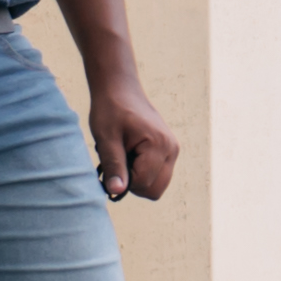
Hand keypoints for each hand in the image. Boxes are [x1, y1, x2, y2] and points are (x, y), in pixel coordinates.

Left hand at [85, 65, 180, 202]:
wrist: (120, 89)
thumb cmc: (110, 110)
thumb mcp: (106, 139)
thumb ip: (114, 166)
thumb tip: (117, 192)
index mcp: (159, 145)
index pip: (143, 183)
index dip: (123, 181)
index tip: (112, 163)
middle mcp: (172, 149)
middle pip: (155, 190)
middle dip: (133, 183)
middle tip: (119, 161)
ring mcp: (173, 150)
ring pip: (157, 186)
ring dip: (138, 179)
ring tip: (126, 156)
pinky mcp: (170, 151)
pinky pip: (158, 176)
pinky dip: (143, 173)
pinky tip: (132, 155)